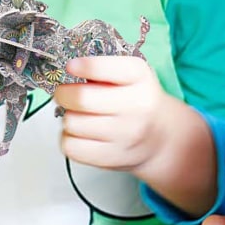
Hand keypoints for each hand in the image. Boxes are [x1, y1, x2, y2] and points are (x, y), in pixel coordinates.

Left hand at [53, 56, 163, 171]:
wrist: (161, 137)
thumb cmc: (135, 98)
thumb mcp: (128, 73)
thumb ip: (101, 68)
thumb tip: (67, 71)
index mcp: (138, 75)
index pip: (102, 68)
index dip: (81, 67)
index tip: (70, 67)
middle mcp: (136, 105)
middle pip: (81, 99)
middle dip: (63, 93)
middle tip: (64, 93)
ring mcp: (126, 135)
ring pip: (72, 123)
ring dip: (68, 117)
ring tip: (78, 114)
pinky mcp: (113, 158)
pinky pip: (71, 147)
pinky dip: (68, 139)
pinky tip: (79, 133)